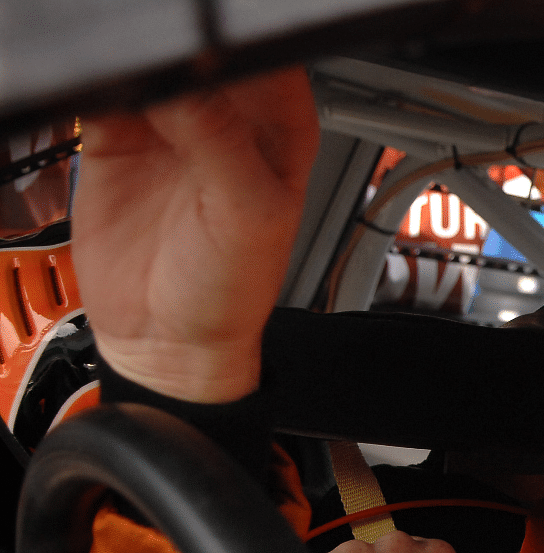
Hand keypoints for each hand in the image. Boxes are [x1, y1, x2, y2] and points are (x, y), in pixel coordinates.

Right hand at [72, 66, 319, 402]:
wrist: (169, 342)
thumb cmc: (232, 291)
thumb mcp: (245, 214)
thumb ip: (221, 140)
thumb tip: (185, 82)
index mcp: (281, 125)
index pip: (265, 58)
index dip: (235, 49)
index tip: (204, 56)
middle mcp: (229, 116)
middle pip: (203, 53)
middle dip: (179, 53)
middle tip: (159, 76)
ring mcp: (171, 123)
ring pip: (151, 64)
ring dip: (132, 66)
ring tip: (135, 105)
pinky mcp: (117, 137)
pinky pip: (102, 90)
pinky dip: (94, 86)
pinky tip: (98, 105)